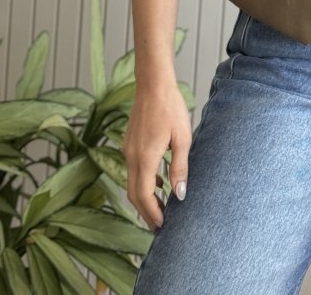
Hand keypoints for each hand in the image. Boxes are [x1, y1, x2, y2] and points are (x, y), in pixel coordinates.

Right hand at [123, 79, 191, 229]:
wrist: (153, 85)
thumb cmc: (170, 108)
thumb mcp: (182, 138)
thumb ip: (179, 167)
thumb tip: (180, 194)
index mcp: (145, 157)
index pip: (144, 196)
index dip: (152, 213)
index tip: (162, 225)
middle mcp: (131, 156)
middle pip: (134, 194)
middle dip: (146, 212)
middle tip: (159, 225)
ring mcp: (128, 149)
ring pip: (132, 183)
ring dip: (144, 197)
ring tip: (161, 207)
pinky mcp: (129, 143)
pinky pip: (133, 170)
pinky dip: (143, 182)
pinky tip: (158, 182)